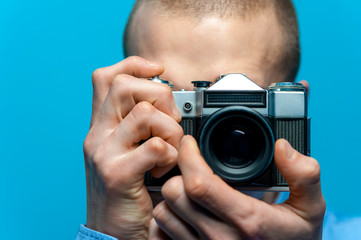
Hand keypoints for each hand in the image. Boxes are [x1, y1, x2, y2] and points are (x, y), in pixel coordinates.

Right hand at [83, 56, 182, 238]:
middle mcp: (98, 135)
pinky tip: (163, 169)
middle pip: (126, 86)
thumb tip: (165, 103)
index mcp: (101, 126)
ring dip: (170, 130)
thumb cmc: (125, 191)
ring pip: (145, 113)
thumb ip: (139, 127)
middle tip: (169, 124)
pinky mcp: (117, 174)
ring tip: (168, 151)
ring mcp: (104, 153)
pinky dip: (170, 155)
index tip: (158, 71)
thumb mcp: (127, 152)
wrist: (111, 233)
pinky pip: (156, 146)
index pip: (108, 77)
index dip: (134, 65)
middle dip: (161, 97)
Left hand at [150, 136, 324, 239]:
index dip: (188, 156)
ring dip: (172, 195)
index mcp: (246, 220)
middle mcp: (219, 238)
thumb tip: (282, 147)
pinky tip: (184, 209)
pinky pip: (162, 233)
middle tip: (190, 164)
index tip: (190, 142)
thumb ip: (304, 176)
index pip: (198, 183)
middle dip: (178, 172)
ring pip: (164, 213)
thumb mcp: (310, 209)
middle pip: (174, 194)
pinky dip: (169, 217)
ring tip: (188, 187)